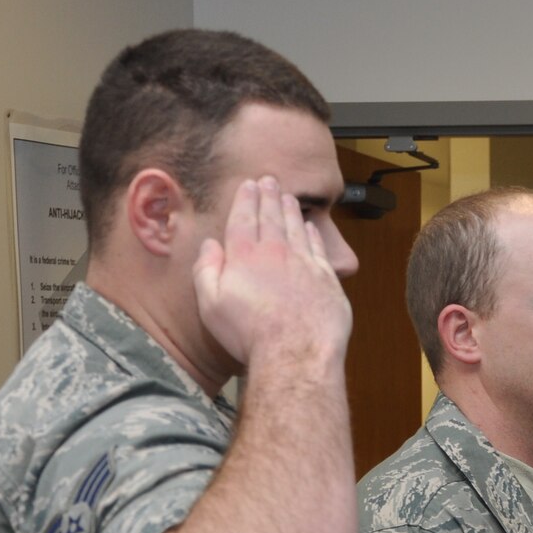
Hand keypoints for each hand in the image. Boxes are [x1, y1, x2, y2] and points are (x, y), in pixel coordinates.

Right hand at [192, 177, 351, 368]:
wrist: (295, 352)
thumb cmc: (248, 333)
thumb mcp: (211, 304)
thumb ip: (206, 270)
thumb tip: (209, 245)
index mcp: (245, 256)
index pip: (244, 219)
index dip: (246, 199)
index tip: (248, 185)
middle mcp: (276, 253)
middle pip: (272, 217)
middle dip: (269, 196)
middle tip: (269, 180)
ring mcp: (304, 263)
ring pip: (297, 228)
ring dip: (292, 210)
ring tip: (288, 197)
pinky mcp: (327, 278)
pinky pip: (319, 248)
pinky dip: (313, 234)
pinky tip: (311, 227)